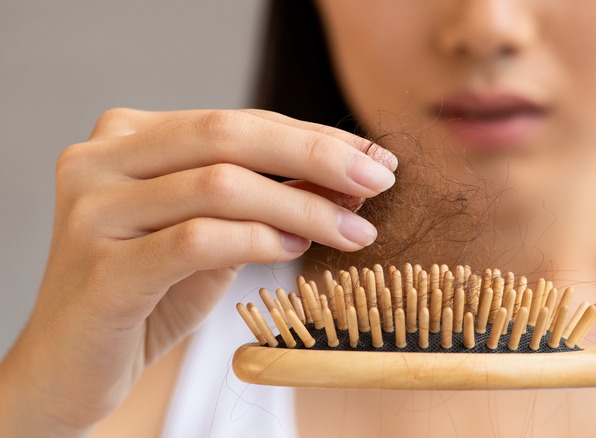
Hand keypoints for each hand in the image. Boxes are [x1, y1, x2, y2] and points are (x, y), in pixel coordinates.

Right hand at [0, 109, 396, 435]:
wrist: (71, 366)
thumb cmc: (148, 294)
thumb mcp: (215, 234)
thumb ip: (267, 199)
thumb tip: (349, 178)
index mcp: (128, 137)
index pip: (238, 122)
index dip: (313, 138)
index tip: (372, 158)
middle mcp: (101, 160)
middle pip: (228, 137)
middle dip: (317, 156)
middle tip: (380, 180)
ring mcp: (93, 210)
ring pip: (219, 185)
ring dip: (302, 209)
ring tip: (352, 231)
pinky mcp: (100, 269)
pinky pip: (198, 241)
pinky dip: (259, 241)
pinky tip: (295, 252)